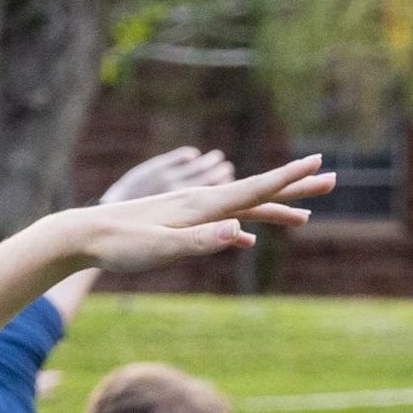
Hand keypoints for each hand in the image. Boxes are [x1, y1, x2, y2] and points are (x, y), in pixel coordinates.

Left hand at [52, 155, 324, 274]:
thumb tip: (240, 231)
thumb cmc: (118, 245)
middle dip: (295, 188)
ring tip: (305, 217)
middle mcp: (199, 201)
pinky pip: (220, 223)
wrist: (80, 236)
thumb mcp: (160, 248)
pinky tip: (248, 238)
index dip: (288, 178)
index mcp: (200, 206)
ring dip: (274, 211)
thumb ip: (200, 241)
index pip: (253, 189)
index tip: (319, 164)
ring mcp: (189, 210)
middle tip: (332, 179)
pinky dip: (241, 227)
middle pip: (257, 193)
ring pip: (241, 208)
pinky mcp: (177, 221)